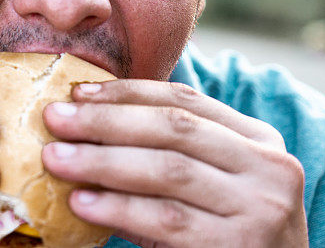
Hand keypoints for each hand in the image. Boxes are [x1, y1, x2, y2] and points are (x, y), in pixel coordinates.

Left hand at [41, 80, 307, 247]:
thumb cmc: (225, 235)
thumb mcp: (210, 185)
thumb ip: (168, 153)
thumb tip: (85, 127)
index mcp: (258, 140)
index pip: (185, 100)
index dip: (127, 93)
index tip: (77, 92)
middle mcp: (269, 167)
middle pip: (174, 128)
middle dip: (106, 120)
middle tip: (55, 118)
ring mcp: (261, 207)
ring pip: (168, 170)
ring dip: (103, 162)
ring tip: (57, 159)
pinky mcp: (241, 246)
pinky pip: (168, 219)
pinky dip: (120, 208)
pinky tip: (82, 203)